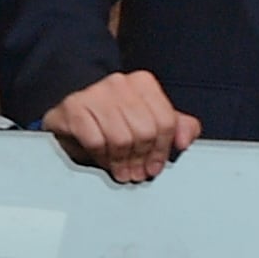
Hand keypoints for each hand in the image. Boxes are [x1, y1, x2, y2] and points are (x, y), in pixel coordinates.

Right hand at [41, 70, 198, 183]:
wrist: (72, 105)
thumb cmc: (113, 114)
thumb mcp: (147, 118)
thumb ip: (175, 126)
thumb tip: (185, 140)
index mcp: (144, 83)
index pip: (165, 121)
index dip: (162, 150)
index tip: (155, 167)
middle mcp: (121, 84)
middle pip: (144, 131)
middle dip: (142, 159)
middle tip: (137, 174)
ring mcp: (96, 94)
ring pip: (121, 138)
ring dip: (122, 162)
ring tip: (123, 172)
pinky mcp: (74, 108)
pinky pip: (95, 141)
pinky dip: (102, 157)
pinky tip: (105, 161)